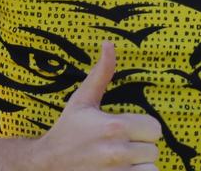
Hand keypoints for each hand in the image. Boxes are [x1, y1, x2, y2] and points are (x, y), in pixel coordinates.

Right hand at [32, 40, 161, 170]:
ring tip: (122, 161)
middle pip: (154, 150)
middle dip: (141, 147)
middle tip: (121, 145)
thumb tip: (109, 43)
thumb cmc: (67, 130)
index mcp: (114, 126)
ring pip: (151, 169)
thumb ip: (101, 73)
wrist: (47, 164)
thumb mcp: (82, 100)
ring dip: (140, 166)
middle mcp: (117, 152)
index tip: (128, 130)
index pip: (154, 128)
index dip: (143, 128)